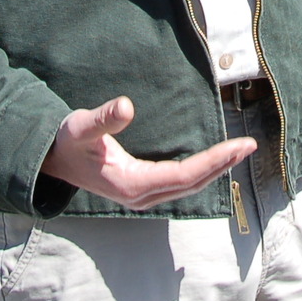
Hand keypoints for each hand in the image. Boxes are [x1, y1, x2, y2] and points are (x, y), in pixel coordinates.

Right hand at [40, 96, 255, 211]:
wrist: (51, 160)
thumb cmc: (67, 142)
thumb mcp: (80, 126)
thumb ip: (103, 118)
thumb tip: (127, 105)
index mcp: (131, 184)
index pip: (183, 175)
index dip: (214, 161)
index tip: (238, 146)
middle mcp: (141, 195)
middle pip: (192, 183)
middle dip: (223, 165)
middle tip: (249, 145)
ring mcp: (142, 195)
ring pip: (188, 186)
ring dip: (216, 169)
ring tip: (239, 152)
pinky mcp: (142, 189)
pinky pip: (180, 184)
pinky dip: (202, 172)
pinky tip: (214, 162)